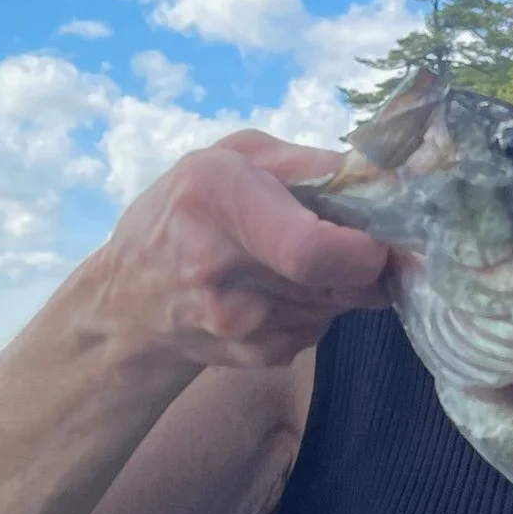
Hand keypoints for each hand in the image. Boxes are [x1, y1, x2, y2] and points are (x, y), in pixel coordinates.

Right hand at [83, 131, 391, 373]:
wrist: (128, 305)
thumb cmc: (183, 211)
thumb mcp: (232, 157)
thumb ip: (309, 164)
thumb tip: (384, 181)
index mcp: (215, 198)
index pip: (309, 248)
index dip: (363, 249)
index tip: (378, 235)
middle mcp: (222, 266)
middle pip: (340, 276)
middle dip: (367, 257)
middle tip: (358, 234)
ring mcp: (242, 323)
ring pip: (340, 299)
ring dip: (342, 278)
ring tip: (299, 255)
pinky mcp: (262, 356)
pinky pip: (324, 323)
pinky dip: (321, 303)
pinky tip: (281, 288)